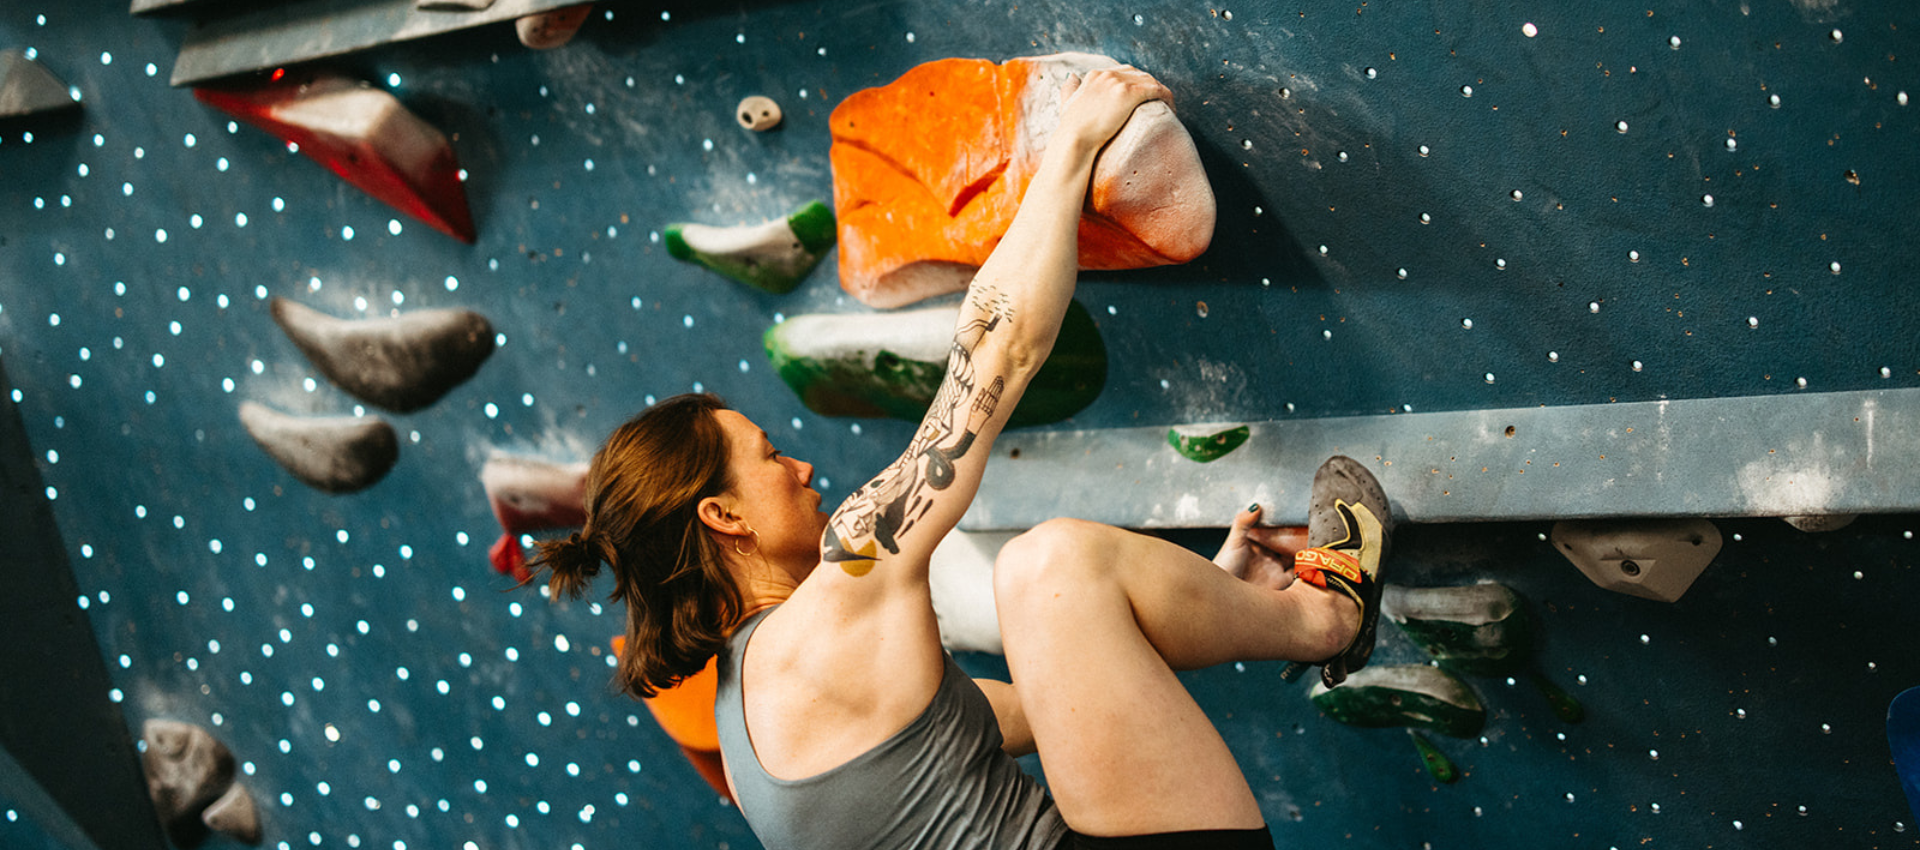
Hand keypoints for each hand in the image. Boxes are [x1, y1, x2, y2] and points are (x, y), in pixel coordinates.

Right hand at [1056, 65, 1173, 155]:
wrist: (1074, 140)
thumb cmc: (1070, 129)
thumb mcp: (1067, 103)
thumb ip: (1069, 89)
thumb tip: (1072, 76)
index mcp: (1095, 75)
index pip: (1122, 72)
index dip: (1134, 84)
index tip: (1141, 98)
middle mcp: (1107, 74)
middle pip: (1138, 74)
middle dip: (1149, 87)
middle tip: (1157, 104)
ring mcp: (1118, 82)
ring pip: (1149, 81)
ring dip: (1160, 94)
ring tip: (1166, 109)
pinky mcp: (1128, 93)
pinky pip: (1156, 90)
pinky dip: (1166, 98)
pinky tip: (1171, 109)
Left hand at [1213, 504, 1308, 591]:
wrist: (1225, 596)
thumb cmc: (1225, 568)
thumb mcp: (1233, 541)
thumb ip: (1243, 522)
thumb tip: (1256, 505)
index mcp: (1256, 545)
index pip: (1273, 531)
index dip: (1282, 523)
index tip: (1294, 510)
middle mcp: (1267, 556)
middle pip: (1287, 543)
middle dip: (1298, 535)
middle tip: (1313, 521)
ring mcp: (1275, 569)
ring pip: (1295, 556)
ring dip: (1306, 548)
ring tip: (1319, 535)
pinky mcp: (1282, 582)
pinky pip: (1300, 572)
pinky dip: (1308, 565)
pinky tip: (1317, 555)